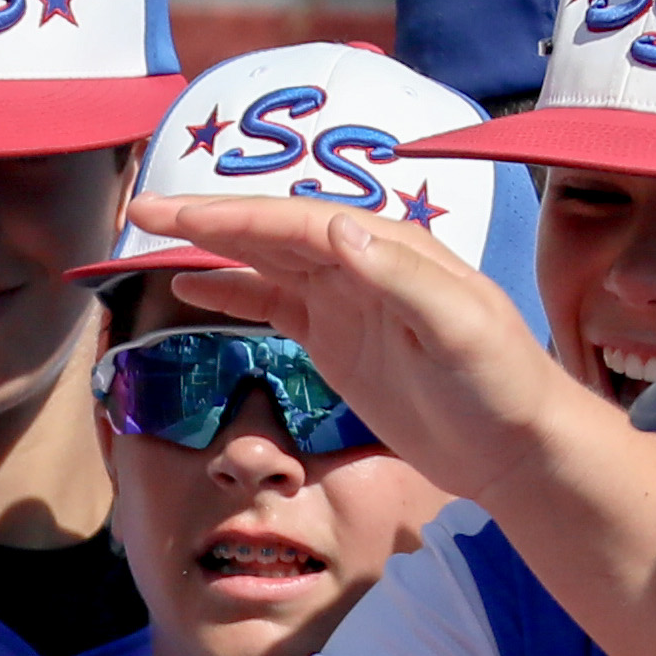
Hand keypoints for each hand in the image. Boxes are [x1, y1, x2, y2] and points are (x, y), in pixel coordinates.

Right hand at [149, 189, 623, 524]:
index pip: (296, 223)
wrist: (515, 445)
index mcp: (387, 249)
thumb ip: (399, 277)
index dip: (231, 217)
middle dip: (205, 221)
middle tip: (140, 210)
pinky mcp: (338, 341)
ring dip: (212, 249)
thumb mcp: (459, 327)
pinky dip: (233, 293)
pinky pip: (274, 305)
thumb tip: (337, 229)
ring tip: (153, 238)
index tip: (173, 216)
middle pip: (270, 232)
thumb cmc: (498, 382)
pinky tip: (194, 288)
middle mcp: (361, 263)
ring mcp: (346, 302)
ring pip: (266, 262)